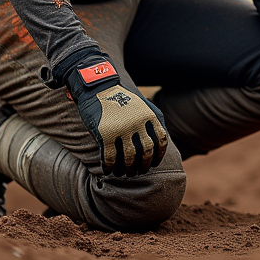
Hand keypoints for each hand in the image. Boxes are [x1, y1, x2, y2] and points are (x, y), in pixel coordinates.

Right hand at [63, 53, 167, 176]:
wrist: (98, 86)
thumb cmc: (121, 97)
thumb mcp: (142, 104)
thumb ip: (152, 120)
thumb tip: (161, 141)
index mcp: (150, 115)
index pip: (161, 141)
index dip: (158, 155)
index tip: (153, 164)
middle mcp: (138, 122)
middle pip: (146, 151)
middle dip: (143, 165)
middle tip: (137, 172)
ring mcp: (122, 128)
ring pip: (129, 157)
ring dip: (126, 169)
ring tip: (122, 173)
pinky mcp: (105, 133)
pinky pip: (110, 157)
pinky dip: (109, 167)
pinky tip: (108, 170)